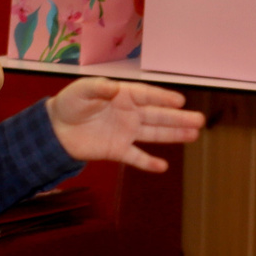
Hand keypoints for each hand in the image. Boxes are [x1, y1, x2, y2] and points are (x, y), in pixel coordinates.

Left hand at [46, 79, 206, 171]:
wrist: (55, 129)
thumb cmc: (70, 103)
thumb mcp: (82, 91)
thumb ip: (98, 88)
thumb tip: (115, 90)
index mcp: (123, 95)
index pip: (147, 96)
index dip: (163, 98)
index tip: (180, 100)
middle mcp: (129, 114)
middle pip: (158, 115)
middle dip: (178, 118)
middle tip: (199, 120)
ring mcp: (126, 133)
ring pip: (154, 134)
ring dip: (173, 135)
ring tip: (194, 135)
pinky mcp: (118, 150)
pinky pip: (135, 157)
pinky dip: (148, 163)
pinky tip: (162, 167)